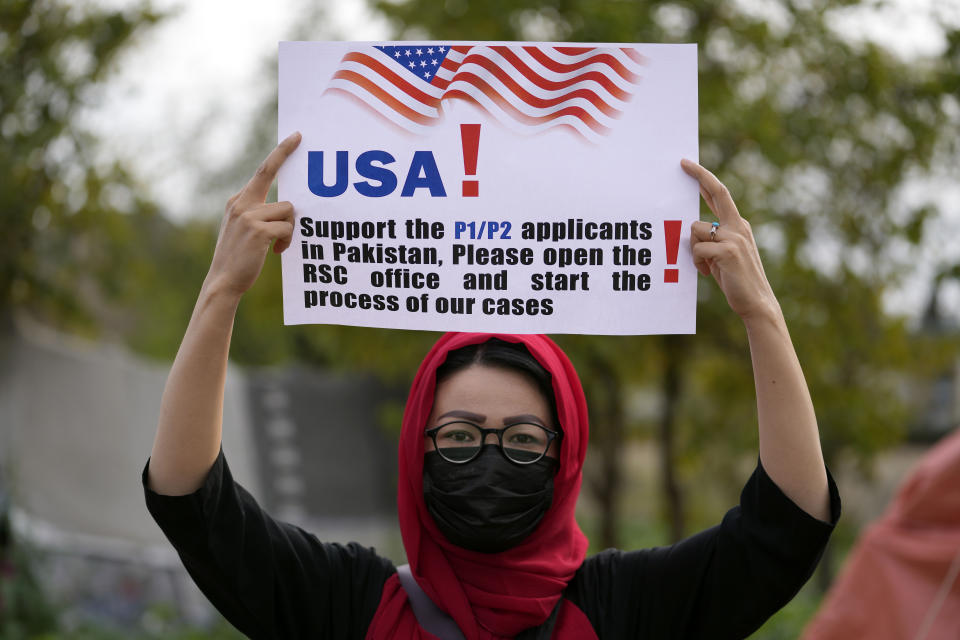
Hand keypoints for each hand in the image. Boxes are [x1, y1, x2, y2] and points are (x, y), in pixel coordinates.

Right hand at [206, 132, 300, 297]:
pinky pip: (288, 229)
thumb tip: (288, 208)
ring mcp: (248, 215)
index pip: (262, 171)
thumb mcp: (245, 230)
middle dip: (285, 154)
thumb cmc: (240, 258)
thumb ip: (259, 214)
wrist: (223, 281)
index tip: (295, 137)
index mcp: (239, 202)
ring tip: (277, 245)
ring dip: (289, 228)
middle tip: (299, 136)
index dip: (280, 153)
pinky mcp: (258, 230)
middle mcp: (241, 203)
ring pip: (288, 210)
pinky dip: (287, 242)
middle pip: (271, 173)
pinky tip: (276, 252)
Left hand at [681, 159, 778, 321]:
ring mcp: (734, 236)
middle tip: (682, 163)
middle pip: (717, 192)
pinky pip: (697, 249)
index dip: (705, 178)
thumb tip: (691, 228)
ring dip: (694, 249)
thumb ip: (711, 238)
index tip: (689, 166)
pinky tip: (707, 272)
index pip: (720, 195)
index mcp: (737, 225)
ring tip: (706, 266)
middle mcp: (738, 226)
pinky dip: (697, 262)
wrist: (756, 302)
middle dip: (699, 176)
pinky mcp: (728, 250)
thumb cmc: (735, 279)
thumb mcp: (722, 254)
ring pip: (695, 229)